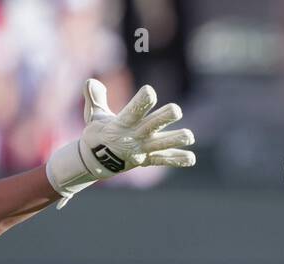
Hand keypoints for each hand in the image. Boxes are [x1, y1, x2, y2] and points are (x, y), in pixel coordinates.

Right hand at [45, 79, 195, 207]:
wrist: (95, 162)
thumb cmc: (97, 133)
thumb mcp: (93, 114)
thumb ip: (95, 97)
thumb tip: (91, 81)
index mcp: (119, 125)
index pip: (131, 112)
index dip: (140, 103)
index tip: (150, 91)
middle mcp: (133, 137)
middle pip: (150, 126)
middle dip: (163, 118)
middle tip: (177, 110)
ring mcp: (142, 150)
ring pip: (161, 145)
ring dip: (175, 140)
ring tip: (190, 136)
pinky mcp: (148, 160)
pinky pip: (163, 160)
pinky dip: (177, 160)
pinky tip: (191, 158)